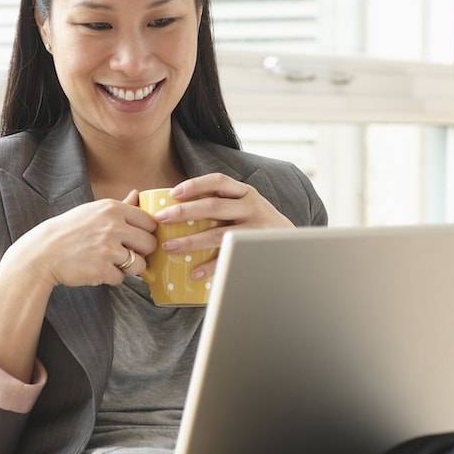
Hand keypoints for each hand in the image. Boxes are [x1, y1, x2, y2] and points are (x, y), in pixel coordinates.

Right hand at [7, 189, 158, 287]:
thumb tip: (137, 194)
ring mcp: (108, 249)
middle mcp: (113, 227)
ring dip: (128, 268)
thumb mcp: (92, 211)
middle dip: (141, 252)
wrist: (42, 253)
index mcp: (113, 209)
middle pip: (150, 244)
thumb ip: (120, 205)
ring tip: (111, 263)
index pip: (150, 222)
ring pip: (139, 264)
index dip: (146, 233)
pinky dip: (111, 278)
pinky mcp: (102, 270)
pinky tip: (97, 270)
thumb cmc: (69, 231)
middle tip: (126, 253)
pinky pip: (121, 278)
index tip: (137, 239)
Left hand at [153, 173, 292, 279]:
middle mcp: (252, 206)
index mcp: (245, 192)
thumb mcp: (247, 206)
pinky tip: (194, 272)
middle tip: (161, 218)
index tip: (173, 192)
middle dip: (183, 212)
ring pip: (218, 233)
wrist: (293, 245)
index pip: (218, 181)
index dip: (195, 185)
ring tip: (169, 247)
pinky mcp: (256, 250)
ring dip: (190, 241)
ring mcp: (255, 228)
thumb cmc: (259, 224)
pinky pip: (229, 257)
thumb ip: (224, 204)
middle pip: (213, 207)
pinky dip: (210, 266)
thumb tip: (180, 207)